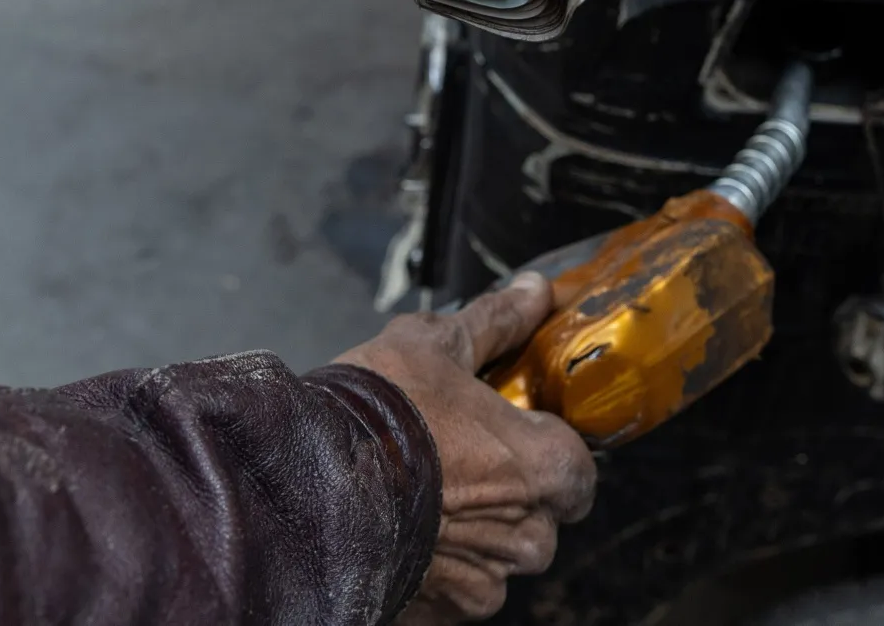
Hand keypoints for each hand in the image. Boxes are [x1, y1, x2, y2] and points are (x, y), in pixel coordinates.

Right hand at [336, 273, 593, 623]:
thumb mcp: (435, 345)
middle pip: (543, 516)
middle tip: (460, 462)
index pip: (578, 468)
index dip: (546, 449)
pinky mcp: (446, 611)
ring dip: (478, 532)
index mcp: (547, 467)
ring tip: (426, 497)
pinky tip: (407, 530)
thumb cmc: (377, 416)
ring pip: (502, 555)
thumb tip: (533, 291)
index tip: (511, 435)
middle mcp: (530, 533)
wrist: (304, 488)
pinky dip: (443, 566)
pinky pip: (463, 588)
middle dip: (511, 493)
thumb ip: (497, 321)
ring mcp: (488, 579)